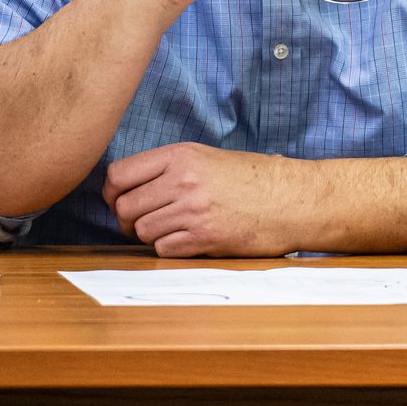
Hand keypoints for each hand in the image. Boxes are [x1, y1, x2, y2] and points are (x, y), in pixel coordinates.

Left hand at [103, 142, 304, 256]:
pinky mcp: (204, 238)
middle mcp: (183, 181)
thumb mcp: (209, 158)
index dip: (113, 193)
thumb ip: (169, 169)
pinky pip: (164, 249)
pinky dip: (171, 248)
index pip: (119, 174)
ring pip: (142, 231)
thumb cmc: (255, 179)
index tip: (121, 201)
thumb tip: (127, 189)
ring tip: (173, 230)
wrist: (294, 199)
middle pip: (124, 208)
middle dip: (128, 220)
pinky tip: (190, 240)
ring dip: (152, 235)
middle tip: (143, 222)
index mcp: (181, 156)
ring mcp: (193, 210)